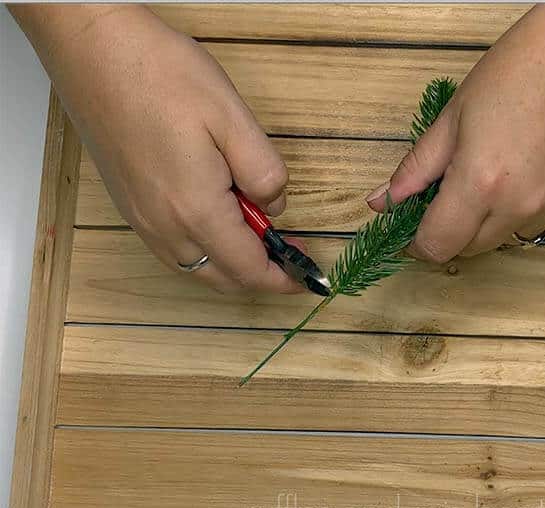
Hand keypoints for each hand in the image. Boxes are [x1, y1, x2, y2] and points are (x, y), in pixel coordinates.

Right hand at [11, 5, 300, 292]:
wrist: (92, 48)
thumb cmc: (163, 75)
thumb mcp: (234, 119)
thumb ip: (264, 173)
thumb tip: (275, 206)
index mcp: (196, 210)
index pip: (248, 270)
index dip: (282, 279)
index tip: (308, 276)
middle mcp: (164, 227)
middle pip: (221, 278)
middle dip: (260, 274)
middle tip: (290, 250)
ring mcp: (141, 219)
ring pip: (196, 268)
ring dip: (232, 263)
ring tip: (258, 231)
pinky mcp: (129, 205)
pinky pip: (174, 250)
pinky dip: (205, 250)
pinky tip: (219, 219)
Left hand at [366, 4, 544, 262]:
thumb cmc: (518, 70)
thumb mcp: (453, 116)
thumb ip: (416, 168)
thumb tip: (381, 202)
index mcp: (479, 184)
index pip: (438, 246)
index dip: (419, 244)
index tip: (413, 233)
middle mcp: (519, 207)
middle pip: (471, 250)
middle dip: (453, 231)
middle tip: (451, 195)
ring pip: (507, 238)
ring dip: (491, 221)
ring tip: (498, 173)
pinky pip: (541, 222)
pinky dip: (526, 208)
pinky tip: (532, 169)